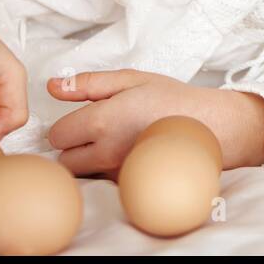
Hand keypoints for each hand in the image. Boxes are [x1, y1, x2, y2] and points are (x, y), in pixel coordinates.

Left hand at [46, 70, 263, 176]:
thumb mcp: (131, 79)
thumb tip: (53, 86)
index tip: (82, 118)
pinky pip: (105, 182)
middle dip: (73, 147)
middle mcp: (107, 151)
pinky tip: (126, 154)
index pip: (57, 135)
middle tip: (95, 132)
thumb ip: (88, 83)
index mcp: (102, 120)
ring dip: (88, 161)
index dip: (66, 126)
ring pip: (84, 174)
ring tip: (113, 142)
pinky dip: (107, 171)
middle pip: (64, 161)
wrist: (210, 126)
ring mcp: (119, 171)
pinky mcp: (132, 184)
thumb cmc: (173, 99)